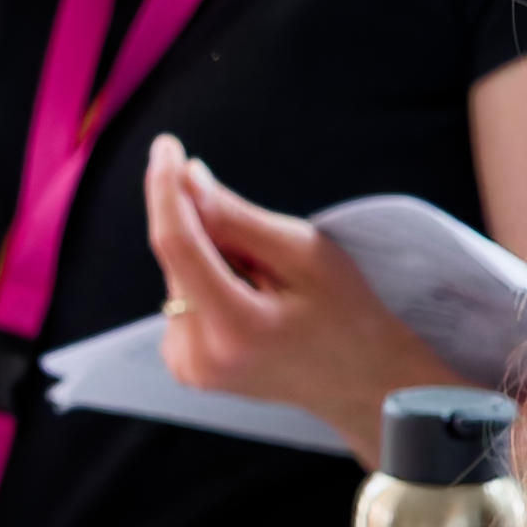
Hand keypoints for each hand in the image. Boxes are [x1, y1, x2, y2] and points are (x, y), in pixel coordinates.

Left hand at [144, 134, 461, 465]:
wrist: (360, 381)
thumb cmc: (345, 313)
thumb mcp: (302, 252)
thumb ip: (236, 218)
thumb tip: (186, 179)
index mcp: (234, 329)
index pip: (176, 245)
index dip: (166, 189)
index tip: (166, 145)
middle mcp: (199, 356)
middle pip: (177, 258)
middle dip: (206, 228)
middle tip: (262, 243)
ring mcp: (188, 368)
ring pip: (177, 276)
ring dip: (210, 258)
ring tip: (265, 284)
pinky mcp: (185, 367)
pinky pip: (181, 298)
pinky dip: (207, 282)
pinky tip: (249, 299)